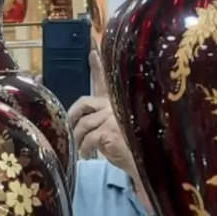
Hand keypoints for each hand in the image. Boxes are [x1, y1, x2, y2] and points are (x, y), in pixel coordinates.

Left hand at [68, 51, 135, 174]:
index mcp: (117, 103)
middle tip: (69, 129)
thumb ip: (101, 122)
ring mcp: (113, 117)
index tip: (92, 51)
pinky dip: (84, 148)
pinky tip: (87, 155)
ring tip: (80, 150)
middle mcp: (115, 106)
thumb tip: (78, 124)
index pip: (105, 81)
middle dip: (72, 116)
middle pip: (84, 103)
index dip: (97, 66)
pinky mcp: (110, 131)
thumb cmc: (130, 149)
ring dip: (77, 139)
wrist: (147, 164)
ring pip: (82, 124)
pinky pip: (88, 138)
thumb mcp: (115, 131)